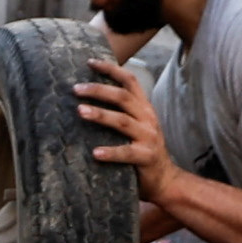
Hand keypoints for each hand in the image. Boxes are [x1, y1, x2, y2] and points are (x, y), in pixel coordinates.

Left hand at [72, 60, 175, 205]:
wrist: (165, 180)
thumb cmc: (142, 151)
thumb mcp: (137, 126)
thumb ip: (122, 112)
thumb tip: (88, 98)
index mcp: (144, 108)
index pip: (129, 81)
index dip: (111, 69)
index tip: (90, 62)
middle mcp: (147, 118)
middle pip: (122, 97)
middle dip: (98, 90)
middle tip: (76, 89)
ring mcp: (148, 137)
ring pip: (122, 121)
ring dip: (100, 114)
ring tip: (80, 111)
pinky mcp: (146, 157)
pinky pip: (126, 153)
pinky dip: (111, 152)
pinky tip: (95, 153)